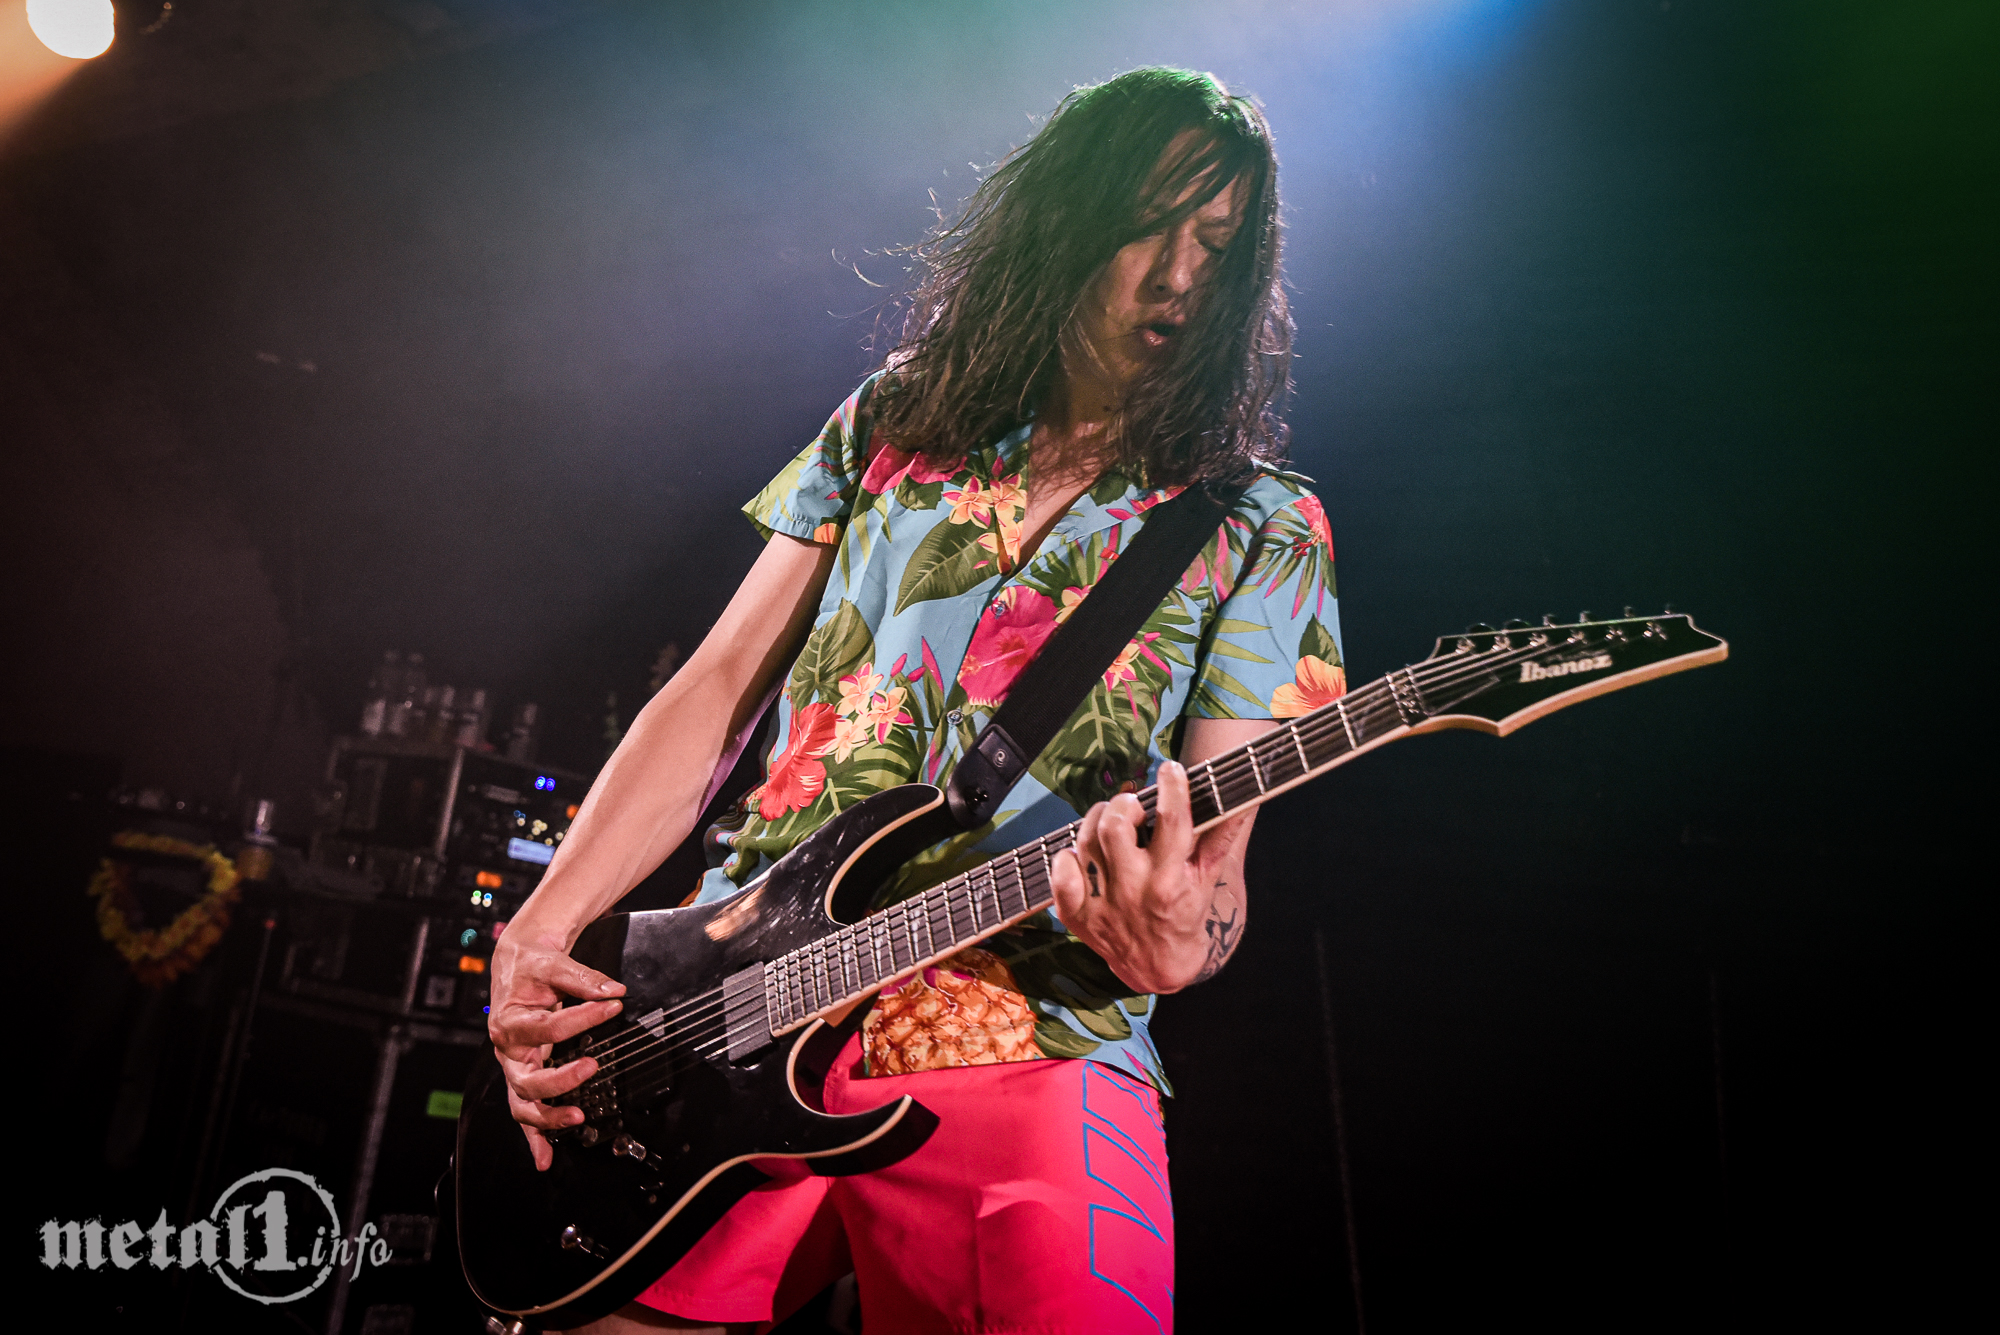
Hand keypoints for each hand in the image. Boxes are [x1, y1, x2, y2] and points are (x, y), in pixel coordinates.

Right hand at [487, 926, 626, 1171]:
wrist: (514, 965)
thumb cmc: (530, 966)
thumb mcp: (553, 963)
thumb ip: (582, 978)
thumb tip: (612, 990)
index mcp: (509, 1021)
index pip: (547, 1028)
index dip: (583, 1018)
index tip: (612, 1008)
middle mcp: (507, 1050)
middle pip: (526, 1079)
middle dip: (560, 1080)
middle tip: (592, 1066)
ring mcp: (514, 1068)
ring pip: (523, 1103)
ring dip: (547, 1117)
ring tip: (576, 1118)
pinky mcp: (523, 1076)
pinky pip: (525, 1112)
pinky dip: (534, 1138)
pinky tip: (546, 1159)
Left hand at [1049, 761, 1251, 994]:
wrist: (1159, 967)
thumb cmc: (1185, 914)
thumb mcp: (1206, 878)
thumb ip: (1221, 837)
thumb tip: (1242, 801)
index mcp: (1170, 881)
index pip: (1171, 821)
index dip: (1172, 787)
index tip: (1171, 769)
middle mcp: (1133, 891)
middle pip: (1116, 826)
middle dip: (1125, 804)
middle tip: (1134, 805)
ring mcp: (1102, 904)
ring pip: (1086, 841)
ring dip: (1098, 819)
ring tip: (1112, 819)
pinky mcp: (1077, 916)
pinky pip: (1060, 875)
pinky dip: (1067, 857)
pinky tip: (1083, 853)